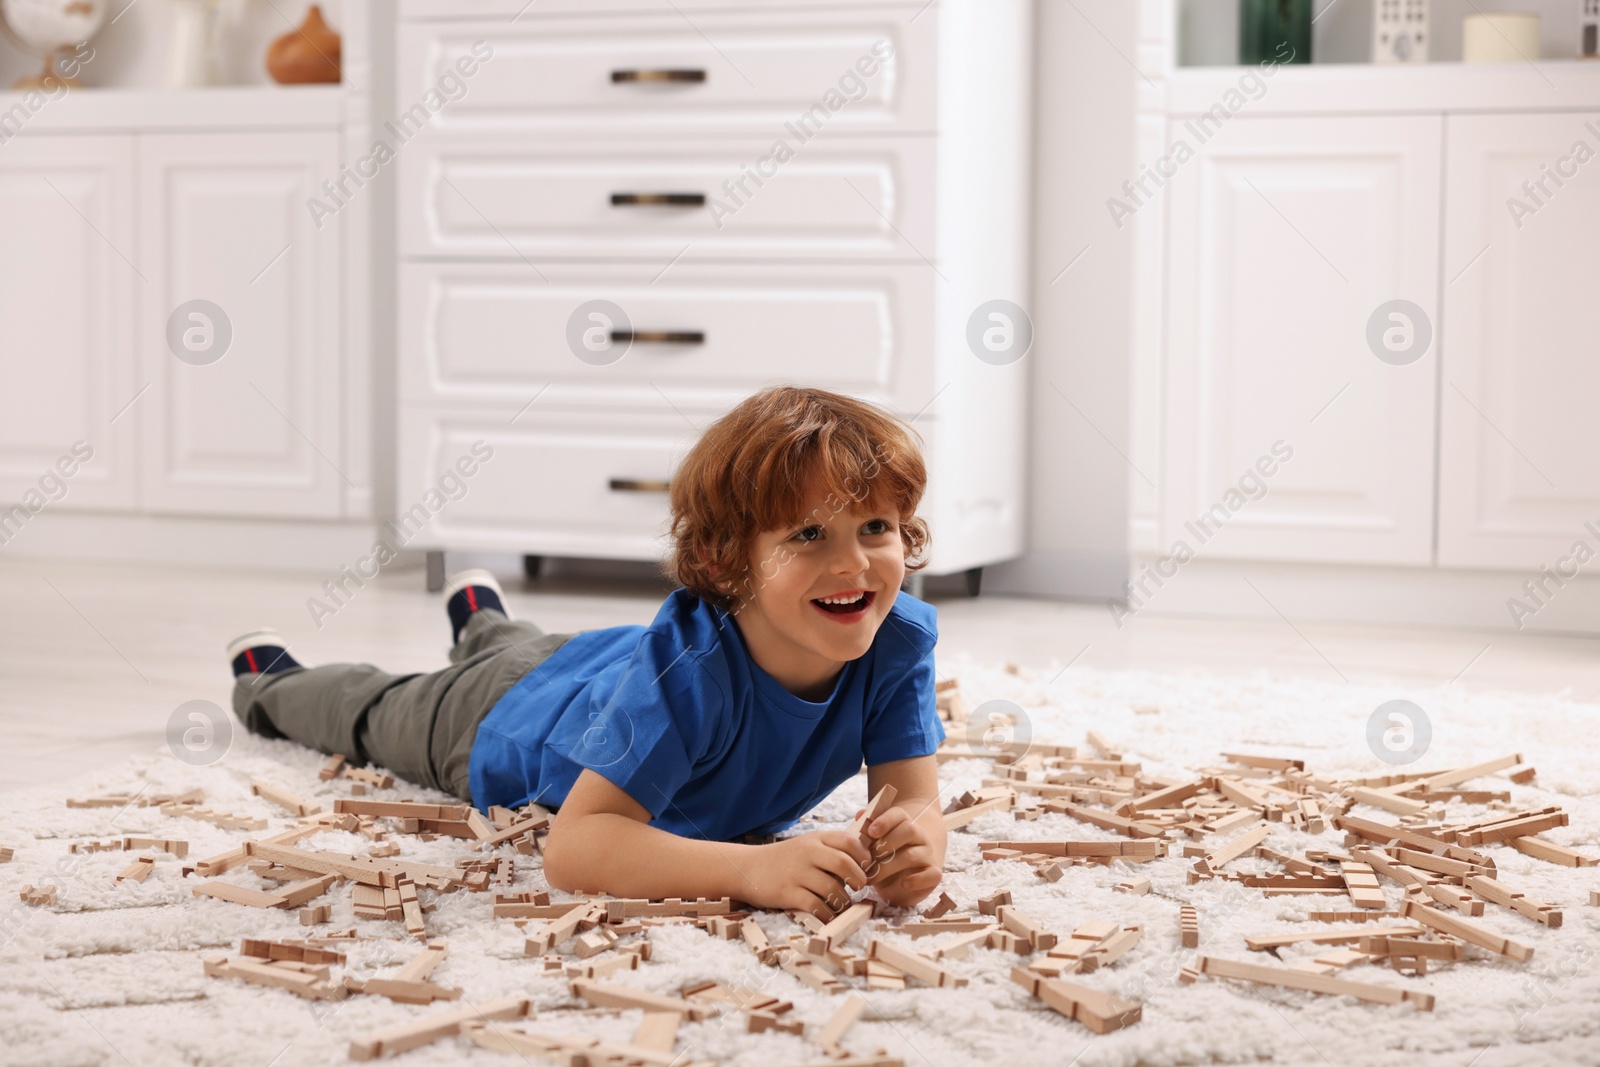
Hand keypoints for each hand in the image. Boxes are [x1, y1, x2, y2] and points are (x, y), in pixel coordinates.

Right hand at [747, 831, 872, 921]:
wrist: (748, 868)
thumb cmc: (785, 859)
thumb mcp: (807, 844)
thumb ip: (831, 849)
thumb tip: (864, 863)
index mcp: (815, 839)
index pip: (848, 840)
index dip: (863, 855)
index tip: (866, 867)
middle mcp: (807, 853)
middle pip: (843, 863)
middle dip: (858, 878)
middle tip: (860, 887)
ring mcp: (797, 873)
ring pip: (832, 888)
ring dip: (843, 900)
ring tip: (842, 903)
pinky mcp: (787, 893)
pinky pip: (816, 906)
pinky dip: (827, 914)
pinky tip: (828, 915)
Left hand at [855, 803, 943, 908]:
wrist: (900, 881)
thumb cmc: (883, 859)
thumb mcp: (872, 846)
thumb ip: (865, 830)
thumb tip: (860, 814)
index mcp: (904, 824)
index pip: (899, 814)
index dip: (885, 820)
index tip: (871, 831)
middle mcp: (919, 836)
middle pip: (909, 829)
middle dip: (885, 844)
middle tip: (867, 859)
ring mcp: (927, 855)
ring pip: (912, 855)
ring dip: (888, 866)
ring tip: (872, 877)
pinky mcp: (933, 874)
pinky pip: (932, 874)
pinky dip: (917, 880)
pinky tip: (904, 884)